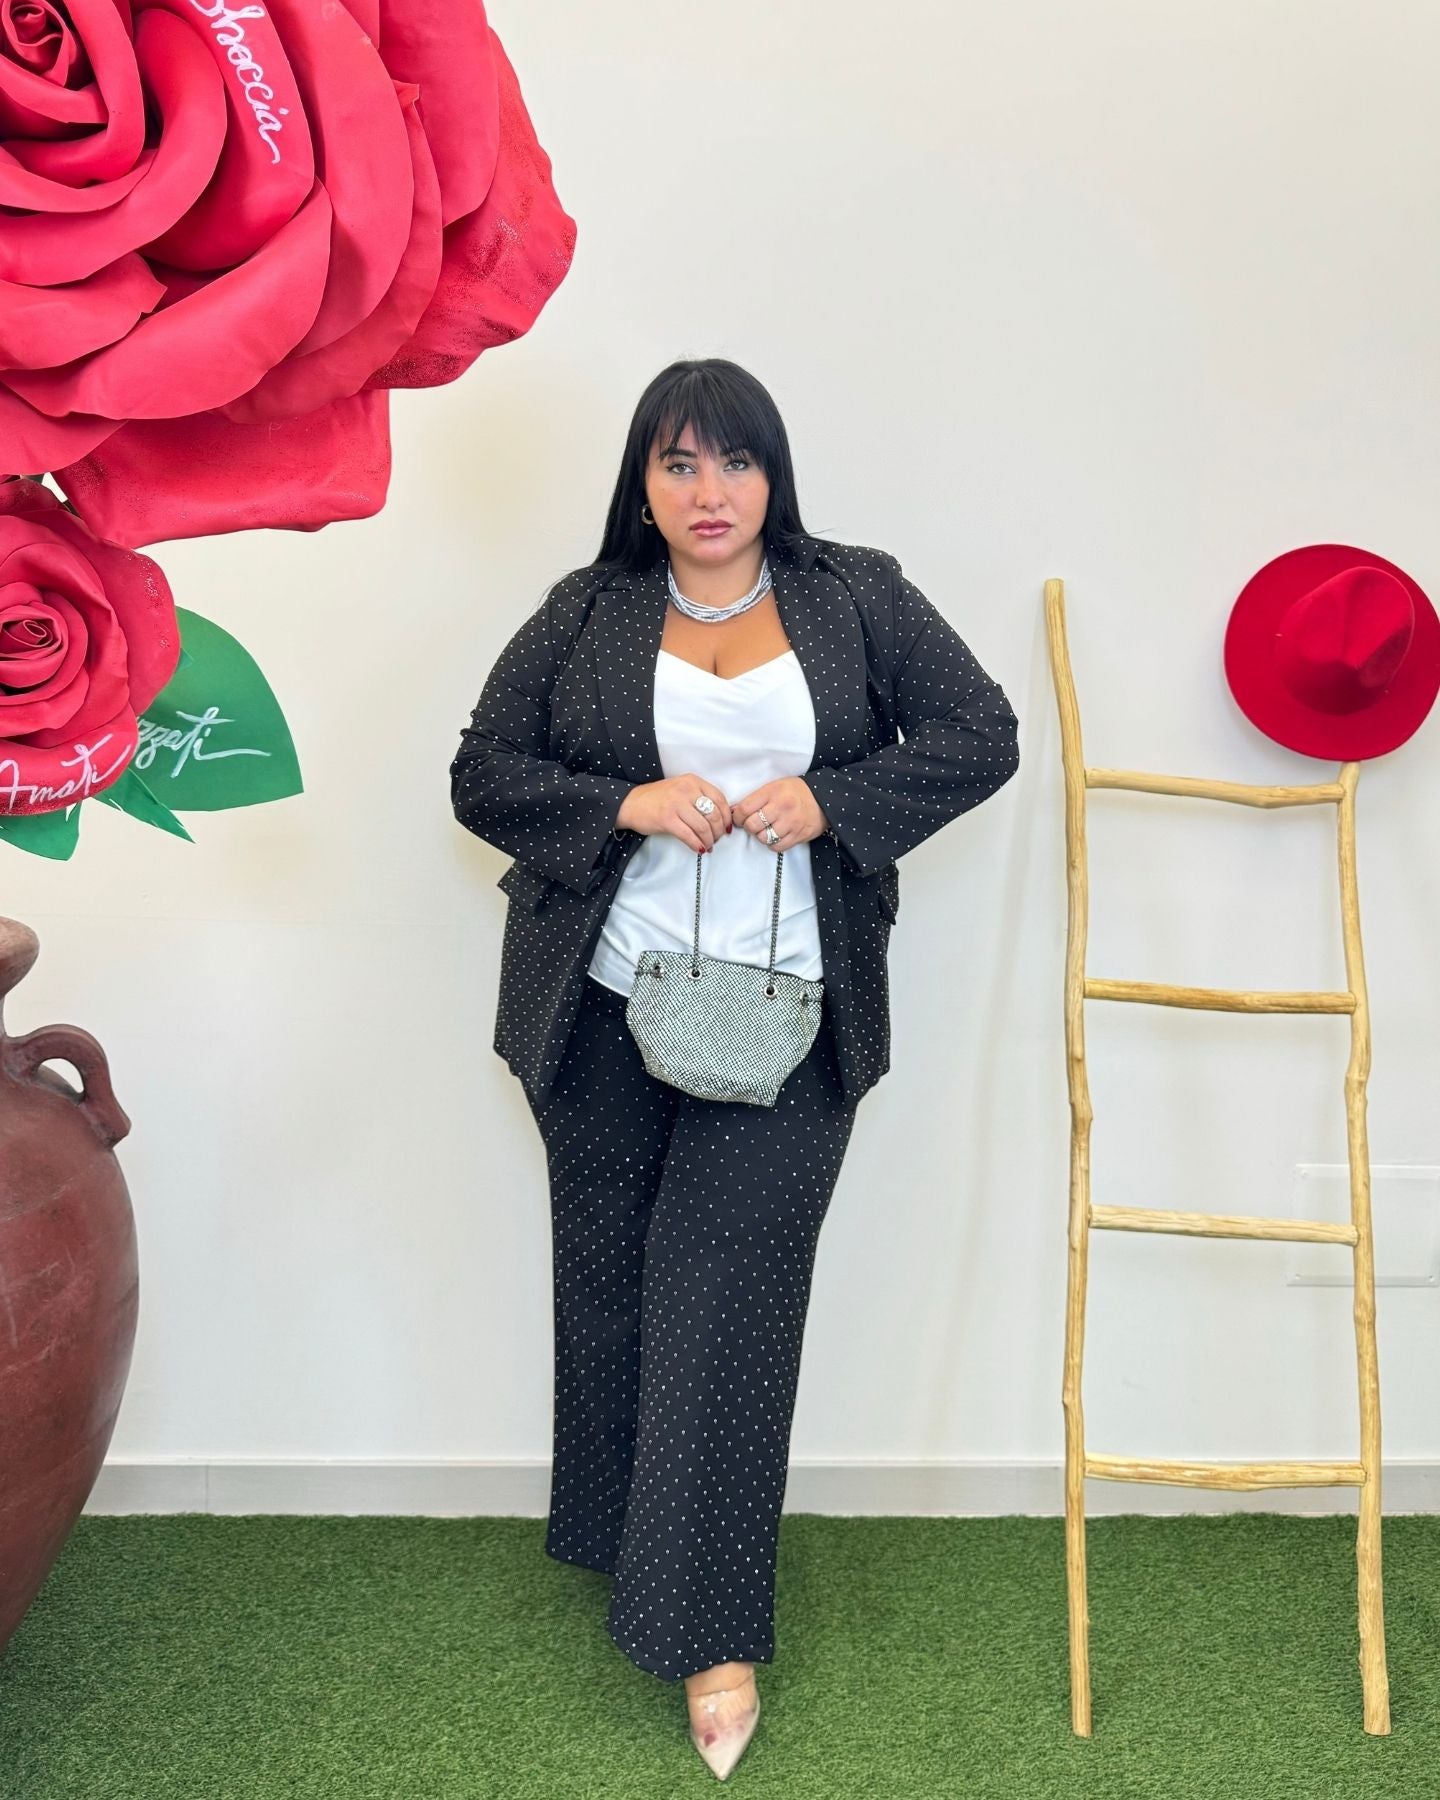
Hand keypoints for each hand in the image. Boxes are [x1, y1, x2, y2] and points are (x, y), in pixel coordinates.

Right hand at [615, 774, 731, 852]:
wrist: (630, 803)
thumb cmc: (658, 798)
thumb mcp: (681, 789)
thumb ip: (699, 797)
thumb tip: (721, 818)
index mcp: (692, 781)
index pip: (719, 798)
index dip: (726, 816)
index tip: (727, 827)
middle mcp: (686, 790)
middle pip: (713, 815)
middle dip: (719, 831)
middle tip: (717, 839)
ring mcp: (676, 804)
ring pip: (703, 827)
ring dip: (709, 840)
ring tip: (708, 845)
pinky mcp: (667, 819)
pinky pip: (689, 836)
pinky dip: (697, 845)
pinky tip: (699, 849)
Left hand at [730, 777, 828, 851]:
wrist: (823, 799)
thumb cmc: (796, 792)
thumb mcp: (774, 787)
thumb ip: (756, 798)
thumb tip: (734, 812)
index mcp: (772, 792)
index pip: (744, 809)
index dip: (738, 816)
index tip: (740, 818)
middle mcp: (781, 806)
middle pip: (752, 825)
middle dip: (749, 826)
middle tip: (754, 824)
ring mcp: (790, 822)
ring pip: (763, 838)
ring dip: (761, 836)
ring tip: (767, 829)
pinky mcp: (798, 835)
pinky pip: (776, 846)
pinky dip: (773, 843)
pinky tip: (776, 835)